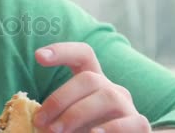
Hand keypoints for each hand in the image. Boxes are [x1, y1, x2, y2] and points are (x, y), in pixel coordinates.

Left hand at [33, 42, 150, 132]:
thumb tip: (35, 119)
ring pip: (107, 96)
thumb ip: (55, 116)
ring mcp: (126, 105)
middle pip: (89, 78)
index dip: (62, 50)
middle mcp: (111, 88)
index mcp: (92, 83)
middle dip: (60, 99)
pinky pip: (130, 122)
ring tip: (58, 132)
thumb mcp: (67, 121)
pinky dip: (111, 129)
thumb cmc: (83, 131)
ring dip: (77, 114)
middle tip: (41, 122)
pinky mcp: (139, 124)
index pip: (83, 54)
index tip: (39, 56)